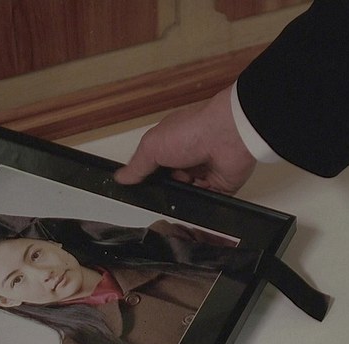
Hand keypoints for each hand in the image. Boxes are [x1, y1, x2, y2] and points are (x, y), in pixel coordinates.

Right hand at [114, 85, 255, 194]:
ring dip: (182, 199)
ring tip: (176, 201)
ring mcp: (204, 173)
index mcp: (170, 145)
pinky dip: (202, 205)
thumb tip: (120, 177)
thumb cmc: (190, 131)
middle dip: (164, 191)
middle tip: (157, 197)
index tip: (137, 191)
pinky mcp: (221, 186)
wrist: (228, 136)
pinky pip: (208, 202)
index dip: (147, 179)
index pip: (154, 168)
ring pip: (188, 195)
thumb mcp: (152, 146)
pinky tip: (193, 206)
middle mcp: (187, 159)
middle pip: (170, 184)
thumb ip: (137, 165)